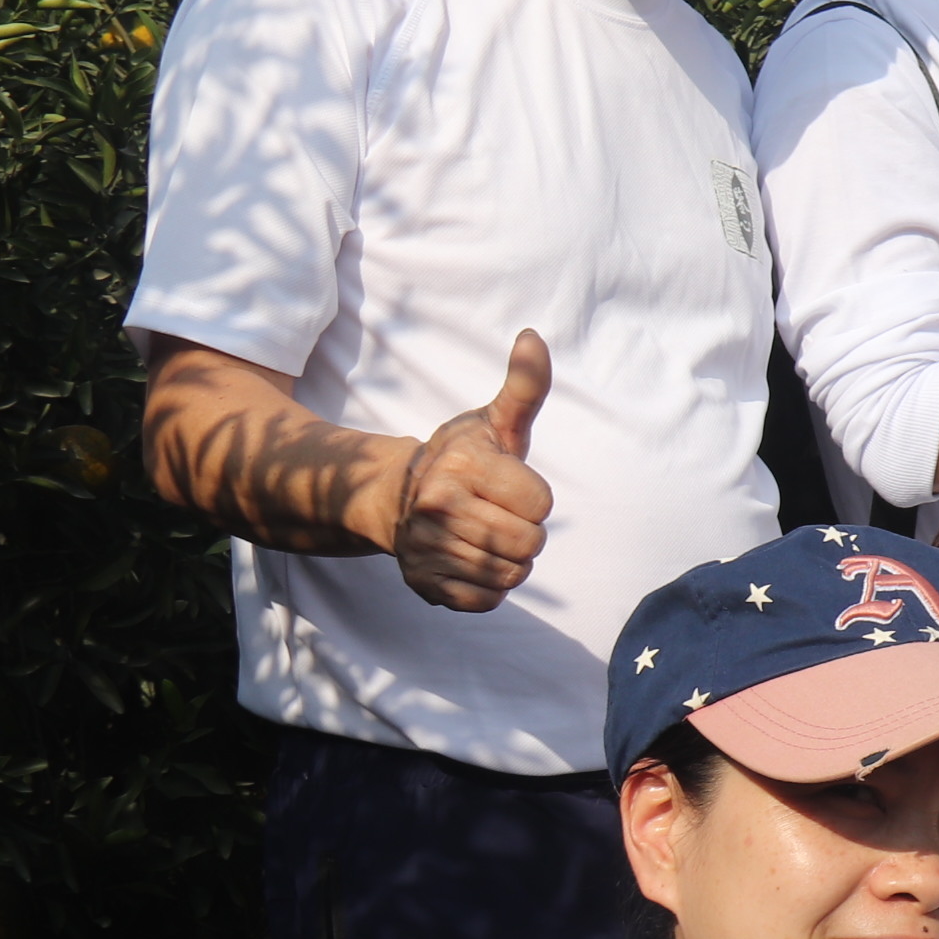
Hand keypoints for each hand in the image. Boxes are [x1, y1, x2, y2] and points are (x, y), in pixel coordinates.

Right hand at [392, 330, 553, 610]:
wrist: (397, 497)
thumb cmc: (462, 458)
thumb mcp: (495, 421)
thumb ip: (524, 386)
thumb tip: (532, 337)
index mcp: (461, 467)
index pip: (542, 505)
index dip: (535, 499)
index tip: (509, 487)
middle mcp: (438, 508)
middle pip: (529, 544)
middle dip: (526, 532)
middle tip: (500, 515)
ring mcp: (427, 549)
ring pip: (512, 575)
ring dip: (509, 560)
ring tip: (484, 535)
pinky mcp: (425, 584)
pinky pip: (487, 601)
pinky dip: (488, 587)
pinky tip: (471, 560)